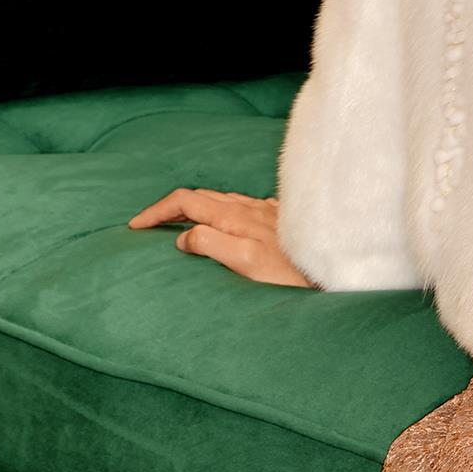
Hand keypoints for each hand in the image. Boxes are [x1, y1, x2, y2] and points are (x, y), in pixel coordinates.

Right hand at [129, 188, 312, 286]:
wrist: (337, 267)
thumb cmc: (293, 273)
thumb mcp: (247, 264)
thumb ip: (212, 245)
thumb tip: (182, 238)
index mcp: (234, 216)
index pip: (185, 201)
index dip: (157, 211)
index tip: (135, 226)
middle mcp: (248, 207)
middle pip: (200, 197)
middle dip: (170, 208)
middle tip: (149, 226)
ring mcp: (265, 211)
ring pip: (221, 201)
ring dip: (195, 208)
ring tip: (179, 223)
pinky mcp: (279, 218)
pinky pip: (241, 208)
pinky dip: (221, 212)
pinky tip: (226, 224)